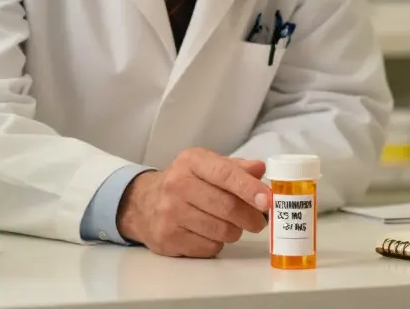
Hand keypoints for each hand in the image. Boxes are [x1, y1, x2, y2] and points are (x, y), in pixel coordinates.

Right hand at [117, 148, 269, 257]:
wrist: (142, 202)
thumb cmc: (185, 182)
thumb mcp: (206, 166)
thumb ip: (235, 168)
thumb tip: (260, 169)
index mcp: (192, 161)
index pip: (226, 174)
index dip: (250, 189)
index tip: (268, 201)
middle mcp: (177, 184)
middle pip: (227, 207)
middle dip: (251, 217)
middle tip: (259, 221)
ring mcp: (170, 213)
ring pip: (221, 230)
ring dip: (234, 231)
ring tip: (230, 225)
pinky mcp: (168, 238)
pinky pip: (209, 247)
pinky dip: (217, 243)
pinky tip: (210, 233)